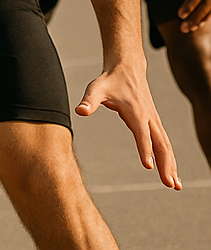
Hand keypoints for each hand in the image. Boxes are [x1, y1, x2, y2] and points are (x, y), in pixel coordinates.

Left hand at [75, 61, 181, 189]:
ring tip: (175, 186)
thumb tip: (80, 111)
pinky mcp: (155, 123)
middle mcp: (148, 118)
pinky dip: (170, 158)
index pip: (141, 134)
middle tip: (169, 185)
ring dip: (172, 165)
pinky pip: (165, 143)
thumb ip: (89, 101)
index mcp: (135, 112)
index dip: (145, 149)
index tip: (148, 166)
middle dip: (166, 165)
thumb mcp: (96, 88)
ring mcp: (154, 121)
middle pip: (160, 144)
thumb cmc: (110, 80)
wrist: (127, 68)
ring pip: (166, 146)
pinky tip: (172, 173)